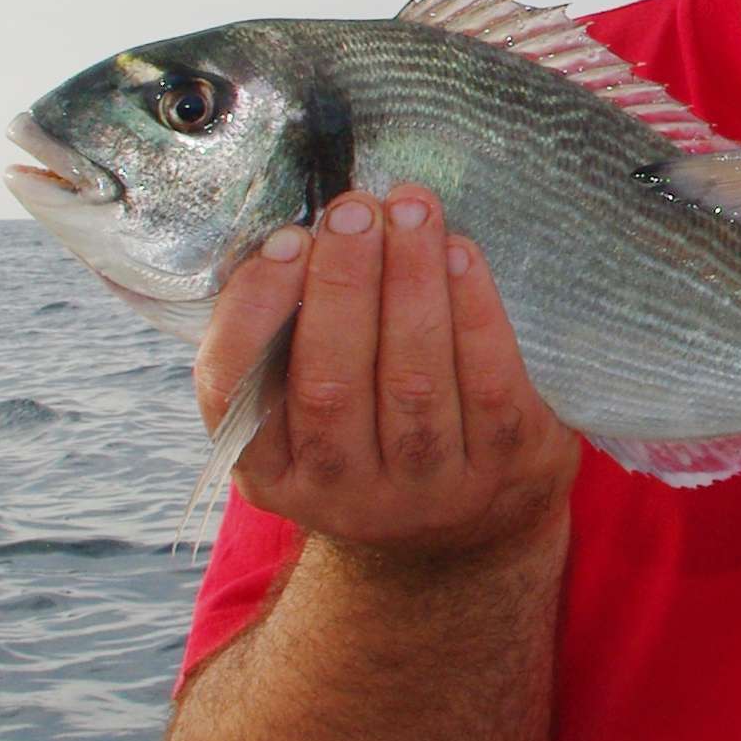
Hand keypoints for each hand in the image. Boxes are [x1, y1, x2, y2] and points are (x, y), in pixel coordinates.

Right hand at [193, 185, 579, 560]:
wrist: (471, 530)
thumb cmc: (375, 435)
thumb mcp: (309, 417)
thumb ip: (289, 344)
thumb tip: (300, 232)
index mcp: (274, 473)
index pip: (236, 394)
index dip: (254, 313)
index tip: (286, 240)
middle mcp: (344, 494)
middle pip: (331, 383)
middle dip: (343, 283)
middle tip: (353, 210)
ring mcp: (428, 491)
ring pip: (413, 378)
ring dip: (410, 281)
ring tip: (411, 211)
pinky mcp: (504, 467)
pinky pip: (487, 380)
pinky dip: (473, 309)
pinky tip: (461, 254)